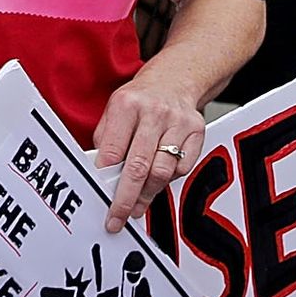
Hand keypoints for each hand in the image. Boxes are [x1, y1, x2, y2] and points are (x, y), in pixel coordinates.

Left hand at [93, 70, 205, 232]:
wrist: (174, 80)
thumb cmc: (139, 100)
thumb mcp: (114, 110)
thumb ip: (106, 140)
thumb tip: (99, 173)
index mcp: (127, 104)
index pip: (114, 149)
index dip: (106, 177)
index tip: (100, 195)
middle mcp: (154, 112)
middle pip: (139, 166)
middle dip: (126, 197)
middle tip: (117, 217)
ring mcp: (178, 123)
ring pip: (162, 172)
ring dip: (146, 195)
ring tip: (135, 207)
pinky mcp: (197, 133)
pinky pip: (182, 169)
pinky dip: (167, 181)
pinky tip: (156, 182)